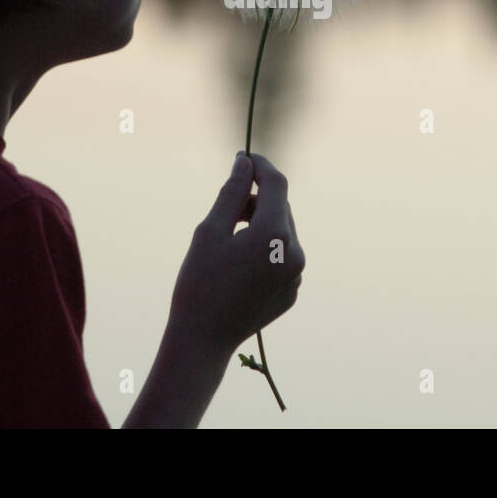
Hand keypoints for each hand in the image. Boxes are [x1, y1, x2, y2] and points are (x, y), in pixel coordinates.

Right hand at [168, 152, 305, 353]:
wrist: (203, 340)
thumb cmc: (199, 282)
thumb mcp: (210, 230)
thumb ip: (232, 192)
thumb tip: (246, 163)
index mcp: (275, 235)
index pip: (277, 184)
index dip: (261, 166)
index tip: (244, 158)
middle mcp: (295, 253)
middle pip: (281, 207)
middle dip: (257, 198)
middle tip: (226, 206)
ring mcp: (297, 275)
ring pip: (284, 231)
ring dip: (262, 223)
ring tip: (229, 238)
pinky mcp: (293, 291)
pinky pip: (284, 256)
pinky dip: (266, 249)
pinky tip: (239, 264)